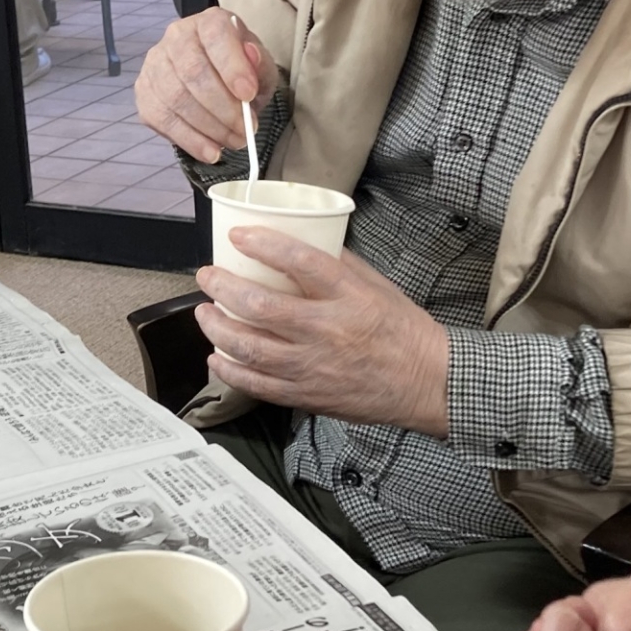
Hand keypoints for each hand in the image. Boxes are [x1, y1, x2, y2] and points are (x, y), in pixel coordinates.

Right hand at [134, 7, 279, 162]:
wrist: (215, 77)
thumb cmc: (239, 71)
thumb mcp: (260, 66)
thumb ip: (259, 64)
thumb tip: (251, 57)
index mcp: (208, 22)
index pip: (215, 36)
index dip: (232, 66)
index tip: (249, 95)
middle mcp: (176, 36)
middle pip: (193, 72)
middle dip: (224, 108)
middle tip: (246, 131)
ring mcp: (155, 64)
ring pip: (176, 98)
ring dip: (209, 128)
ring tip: (234, 142)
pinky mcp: (144, 92)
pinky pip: (161, 119)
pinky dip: (189, 140)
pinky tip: (210, 151)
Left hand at [195, 232, 449, 434]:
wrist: (425, 382)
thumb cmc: (402, 331)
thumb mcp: (377, 286)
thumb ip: (339, 264)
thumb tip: (302, 242)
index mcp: (348, 297)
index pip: (300, 262)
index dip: (263, 245)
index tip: (238, 235)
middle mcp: (326, 330)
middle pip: (260, 306)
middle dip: (223, 287)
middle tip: (208, 276)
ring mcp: (312, 366)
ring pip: (248, 346)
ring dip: (217, 327)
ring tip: (205, 313)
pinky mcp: (305, 394)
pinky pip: (256, 384)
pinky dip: (230, 369)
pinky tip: (217, 356)